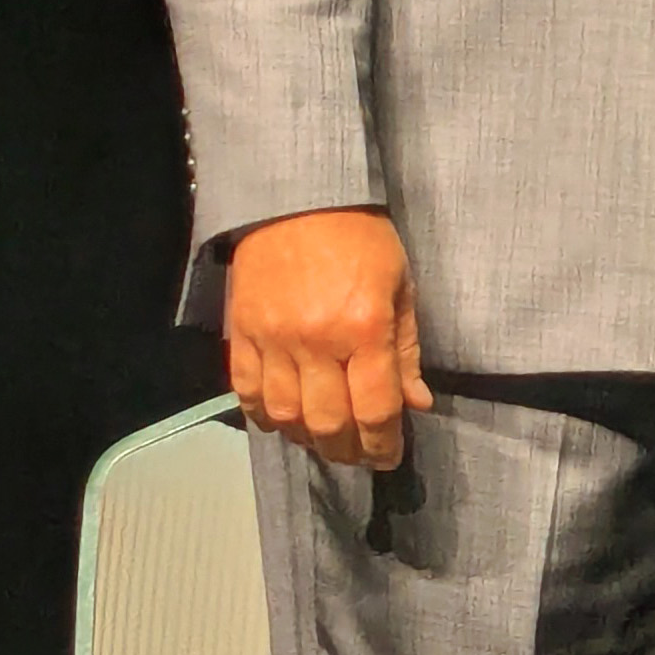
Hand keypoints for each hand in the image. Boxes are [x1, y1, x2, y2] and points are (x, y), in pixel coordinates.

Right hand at [225, 207, 432, 468]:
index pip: (374, 408)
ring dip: (306, 439)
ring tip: (325, 440)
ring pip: (284, 417)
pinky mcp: (239, 334)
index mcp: (364, 327)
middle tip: (359, 455)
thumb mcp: (401, 286)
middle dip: (347, 450)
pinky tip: (282, 421)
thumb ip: (406, 349)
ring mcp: (271, 340)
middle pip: (327, 423)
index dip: (383, 444)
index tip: (389, 456)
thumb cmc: (362, 238)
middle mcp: (316, 341)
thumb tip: (415, 404)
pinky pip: (245, 393)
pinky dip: (263, 417)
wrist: (298, 198)